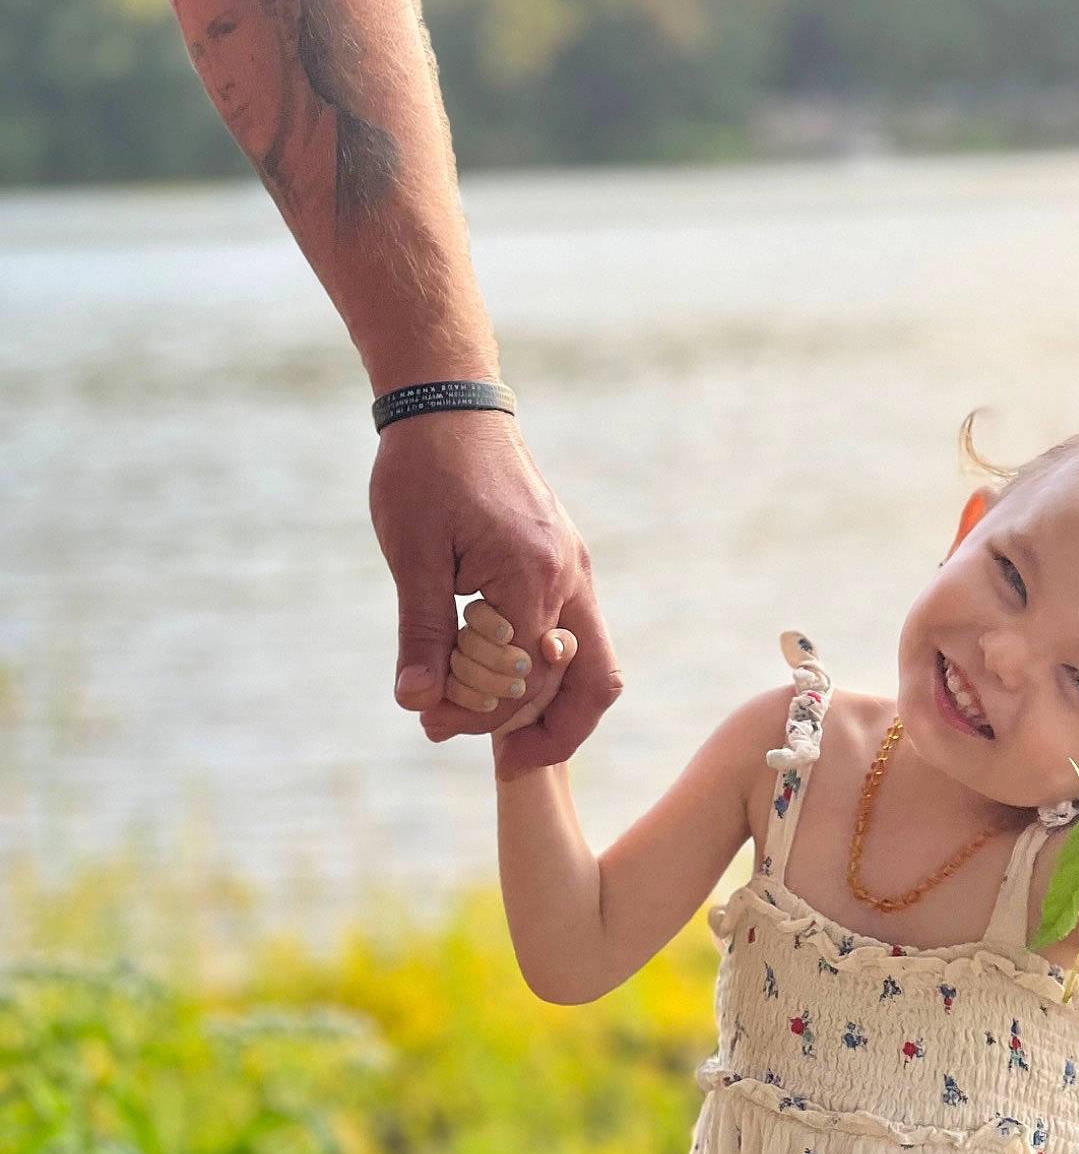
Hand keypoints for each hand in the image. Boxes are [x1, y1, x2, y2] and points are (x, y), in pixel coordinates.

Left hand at [369, 408, 622, 779]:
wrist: (450, 402)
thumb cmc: (424, 471)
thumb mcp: (412, 556)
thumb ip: (421, 634)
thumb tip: (416, 703)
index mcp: (532, 577)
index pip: (524, 680)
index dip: (481, 714)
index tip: (431, 724)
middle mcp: (570, 579)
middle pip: (588, 686)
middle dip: (538, 729)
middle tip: (483, 751)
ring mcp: (574, 571)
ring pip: (591, 665)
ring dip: (550, 705)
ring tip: (496, 730)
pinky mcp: (565, 564)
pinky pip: (574, 634)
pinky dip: (546, 670)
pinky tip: (501, 678)